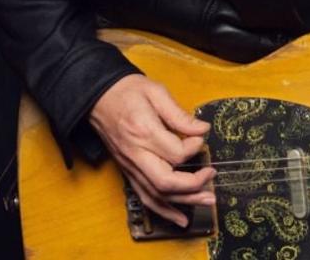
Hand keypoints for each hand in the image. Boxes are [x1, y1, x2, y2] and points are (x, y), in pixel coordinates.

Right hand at [89, 73, 215, 226]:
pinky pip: (145, 197)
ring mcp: (130, 166)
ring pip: (157, 195)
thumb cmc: (127, 91)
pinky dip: (164, 211)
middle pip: (165, 182)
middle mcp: (135, 154)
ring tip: (208, 200)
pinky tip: (180, 218)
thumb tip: (202, 129)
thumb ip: (179, 114)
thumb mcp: (156, 92)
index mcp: (143, 132)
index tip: (201, 138)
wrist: (97, 97)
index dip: (194, 148)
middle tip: (211, 175)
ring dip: (184, 202)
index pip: (175, 153)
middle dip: (193, 185)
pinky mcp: (127, 172)